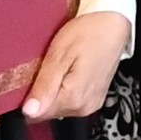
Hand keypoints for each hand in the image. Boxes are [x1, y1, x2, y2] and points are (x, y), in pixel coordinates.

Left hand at [23, 6, 131, 122]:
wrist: (112, 25)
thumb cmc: (87, 34)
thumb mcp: (58, 55)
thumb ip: (44, 86)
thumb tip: (29, 112)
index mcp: (73, 99)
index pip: (36, 114)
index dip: (28, 98)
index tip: (31, 78)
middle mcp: (83, 107)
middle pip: (47, 112)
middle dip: (40, 94)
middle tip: (46, 68)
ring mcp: (91, 104)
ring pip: (58, 107)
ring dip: (52, 91)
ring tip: (58, 67)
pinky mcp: (95, 99)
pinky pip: (70, 102)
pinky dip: (64, 90)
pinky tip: (67, 72)